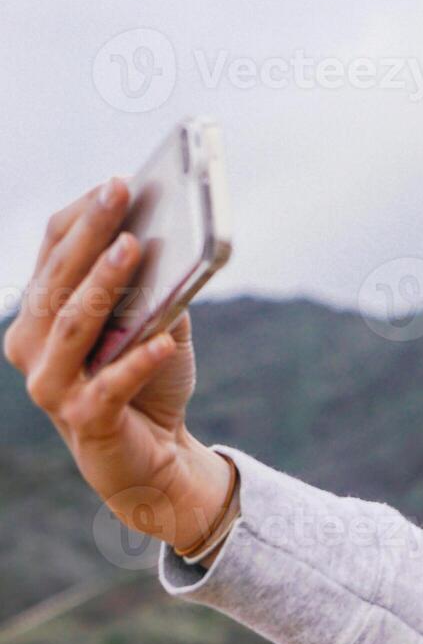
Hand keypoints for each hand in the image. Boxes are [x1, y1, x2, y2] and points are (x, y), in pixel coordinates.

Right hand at [4, 177, 233, 550]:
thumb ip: (154, 291)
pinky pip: (109, 386)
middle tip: (119, 194)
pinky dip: (137, 362)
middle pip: (59, 281)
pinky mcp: (85, 422)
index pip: (51, 255)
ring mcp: (52, 386)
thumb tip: (168, 241)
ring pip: (73, 326)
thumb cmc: (148, 382)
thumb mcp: (154, 326)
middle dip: (90, 234)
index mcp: (41, 317)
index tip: (115, 184)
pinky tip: (163, 343)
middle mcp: (33, 348)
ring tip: (134, 248)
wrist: (155, 460)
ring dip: (104, 283)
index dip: (81, 218)